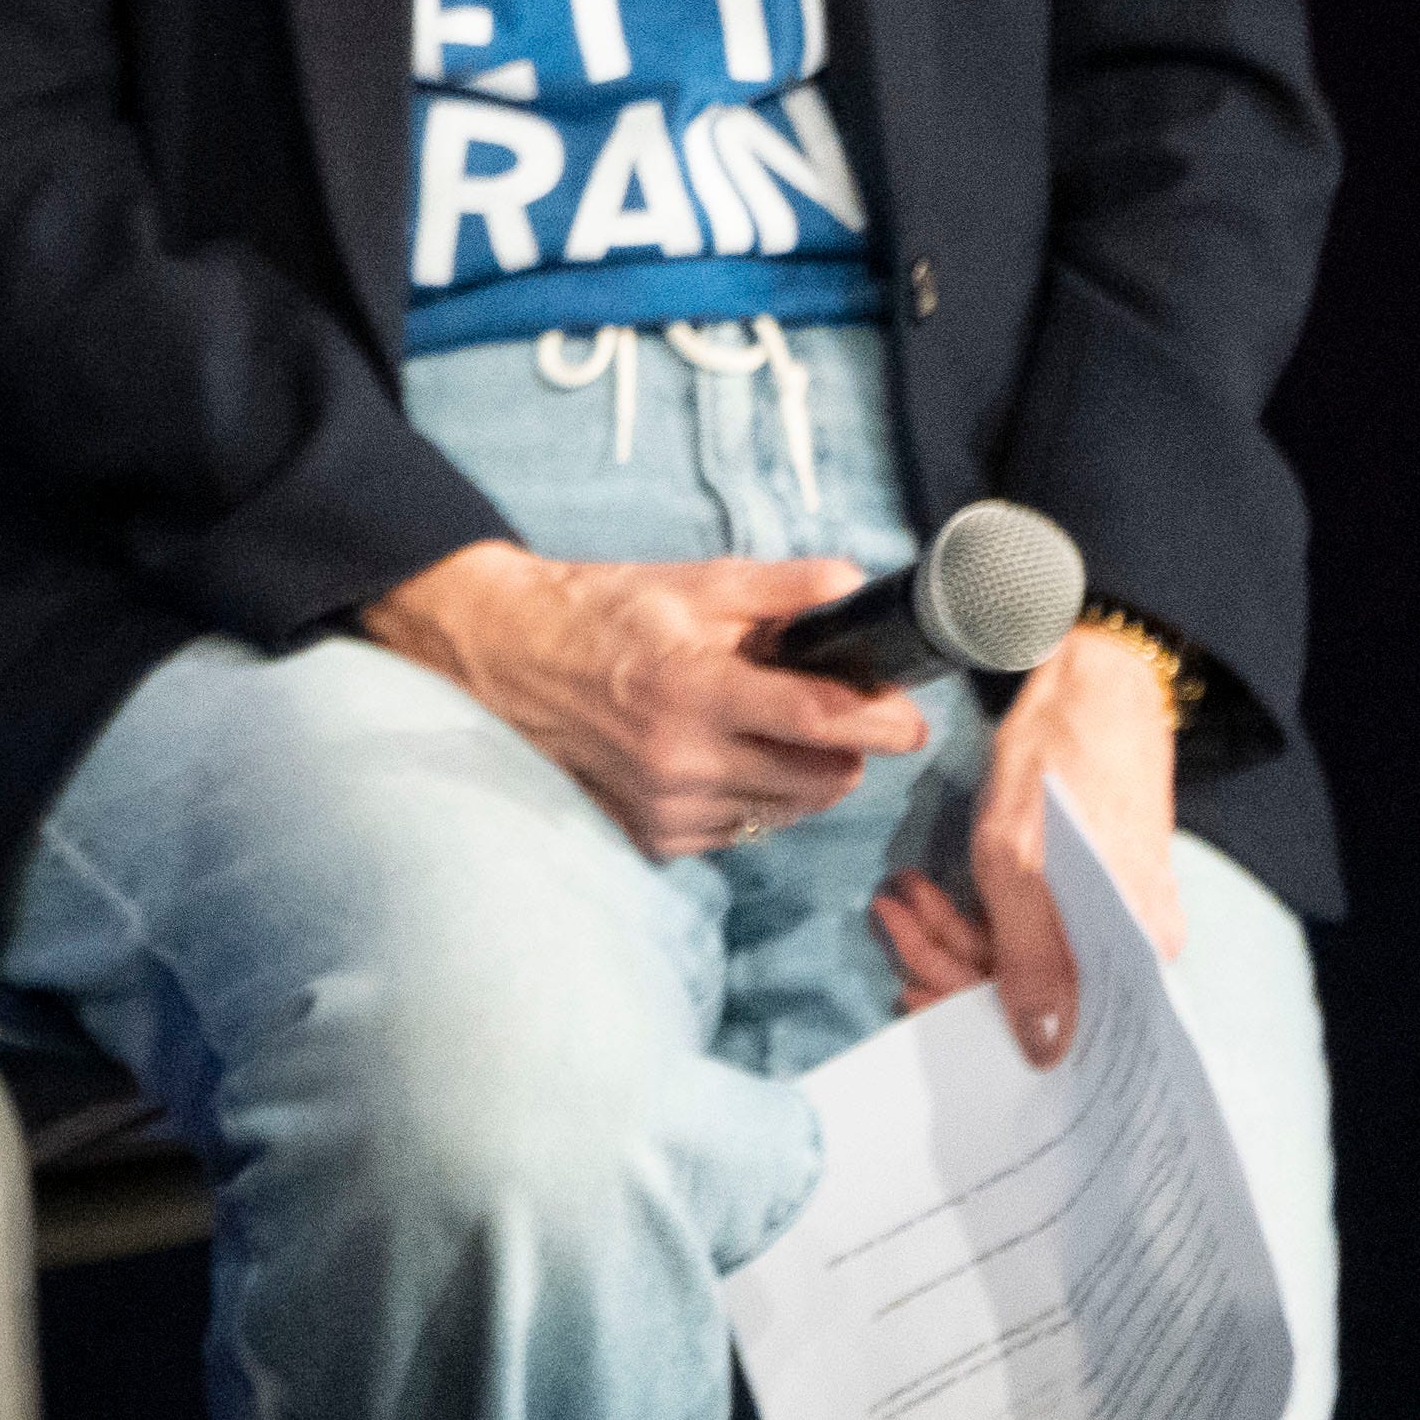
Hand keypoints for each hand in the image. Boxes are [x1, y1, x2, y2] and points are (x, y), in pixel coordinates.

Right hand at [356, 540, 929, 857]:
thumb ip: (783, 589)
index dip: (882, 722)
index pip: (820, 721)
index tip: (912, 718)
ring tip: (767, 727)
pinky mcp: (655, 837)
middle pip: (824, 778)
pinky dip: (754, 797)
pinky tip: (722, 755)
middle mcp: (683, 758)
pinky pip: (745, 829)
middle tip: (829, 708)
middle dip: (845, 746)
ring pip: (792, 809)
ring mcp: (668, 806)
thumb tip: (858, 588)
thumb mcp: (691, 582)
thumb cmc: (601, 613)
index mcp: (694, 686)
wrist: (507, 656)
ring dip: (803, 774)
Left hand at [872, 630, 1187, 1066]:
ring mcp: (1108, 922)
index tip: (909, 993)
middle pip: (1030, 991)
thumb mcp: (1021, 863)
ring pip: (1020, 955)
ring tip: (900, 897)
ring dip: (951, 933)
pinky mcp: (1087, 894)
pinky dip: (974, 912)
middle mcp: (1128, 952)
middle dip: (949, 963)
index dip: (971, 1013)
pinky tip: (927, 890)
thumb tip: (1045, 1055)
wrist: (1092, 689)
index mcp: (1131, 959)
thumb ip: (1031, 960)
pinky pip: (1028, 926)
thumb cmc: (1060, 768)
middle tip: (892, 922)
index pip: (1048, 1022)